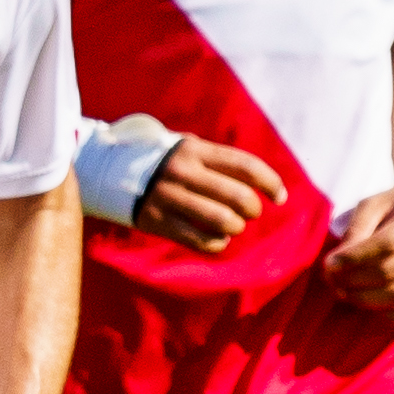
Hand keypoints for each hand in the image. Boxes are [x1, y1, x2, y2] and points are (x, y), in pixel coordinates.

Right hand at [137, 135, 287, 251]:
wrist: (113, 171)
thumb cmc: (168, 163)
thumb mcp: (191, 149)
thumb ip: (222, 163)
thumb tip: (265, 186)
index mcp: (196, 150)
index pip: (246, 166)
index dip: (271, 183)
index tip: (279, 197)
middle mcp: (183, 172)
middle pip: (238, 196)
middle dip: (253, 209)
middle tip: (250, 213)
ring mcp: (168, 197)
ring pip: (222, 220)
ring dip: (236, 227)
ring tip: (234, 226)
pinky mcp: (157, 220)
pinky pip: (200, 240)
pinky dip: (217, 244)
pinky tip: (218, 239)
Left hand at [317, 180, 393, 325]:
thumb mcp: (376, 203)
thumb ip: (356, 229)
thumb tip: (336, 264)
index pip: (386, 244)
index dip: (354, 258)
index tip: (329, 264)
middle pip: (390, 272)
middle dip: (353, 281)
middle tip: (332, 282)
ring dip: (366, 300)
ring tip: (346, 293)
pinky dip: (393, 316)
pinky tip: (374, 306)